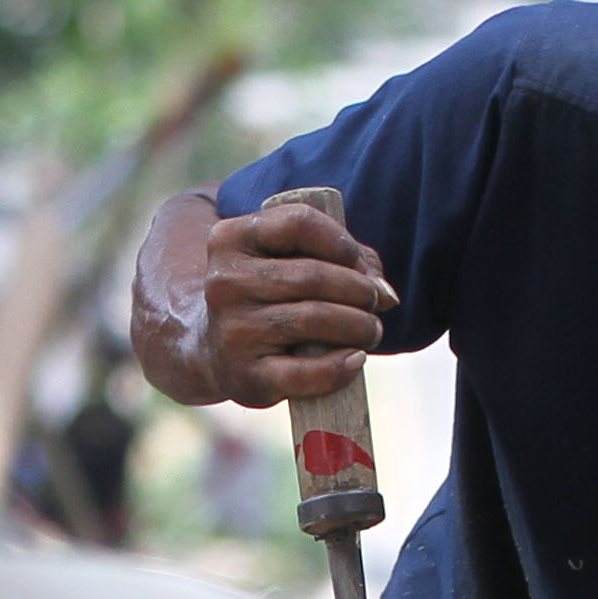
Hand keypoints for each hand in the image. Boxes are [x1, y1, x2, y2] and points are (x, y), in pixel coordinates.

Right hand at [128, 191, 399, 410]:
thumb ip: (342, 259)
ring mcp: (232, 330)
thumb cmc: (266, 296)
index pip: (298, 222)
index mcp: (229, 239)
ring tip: (371, 330)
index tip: (356, 263)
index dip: (340, 241)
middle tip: (376, 303)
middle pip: (313, 275)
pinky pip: (304, 372)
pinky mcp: (245, 375)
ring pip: (314, 318)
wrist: (211, 351)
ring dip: (359, 325)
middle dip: (359, 290)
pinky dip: (340, 367)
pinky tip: (356, 360)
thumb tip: (386, 294)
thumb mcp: (287, 260)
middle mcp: (223, 282)